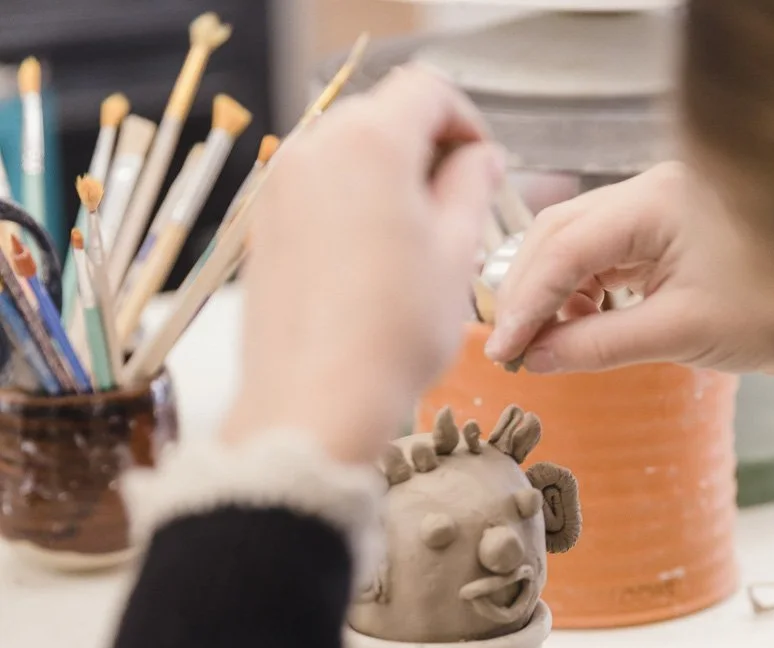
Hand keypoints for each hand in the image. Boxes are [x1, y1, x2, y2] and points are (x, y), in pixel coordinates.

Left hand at [224, 68, 504, 463]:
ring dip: (386, 181)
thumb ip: (472, 189)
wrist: (315, 402)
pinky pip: (315, 194)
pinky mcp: (262, 227)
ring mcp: (281, 187)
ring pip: (346, 156)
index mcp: (371, 142)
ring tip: (415, 245)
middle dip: (423, 150)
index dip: (465, 122)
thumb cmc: (392, 336)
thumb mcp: (456, 256)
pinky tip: (372, 266)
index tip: (482, 165)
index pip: (427, 91)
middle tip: (456, 209)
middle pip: (381, 117)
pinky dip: (349, 209)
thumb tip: (481, 160)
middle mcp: (316, 149)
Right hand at [486, 163, 773, 375]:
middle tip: (508, 347)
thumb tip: (537, 359)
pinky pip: (602, 252)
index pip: (565, 248)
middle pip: (559, 231)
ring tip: (544, 345)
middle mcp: (649, 189)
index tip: (503, 349)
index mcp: (656, 202)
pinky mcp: (662, 227)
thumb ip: (600, 344)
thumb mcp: (679, 333)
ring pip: (575, 240)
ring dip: (551, 291)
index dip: (525, 302)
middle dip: (527, 290)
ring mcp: (655, 204)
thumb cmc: (772, 313)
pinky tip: (577, 326)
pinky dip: (579, 290)